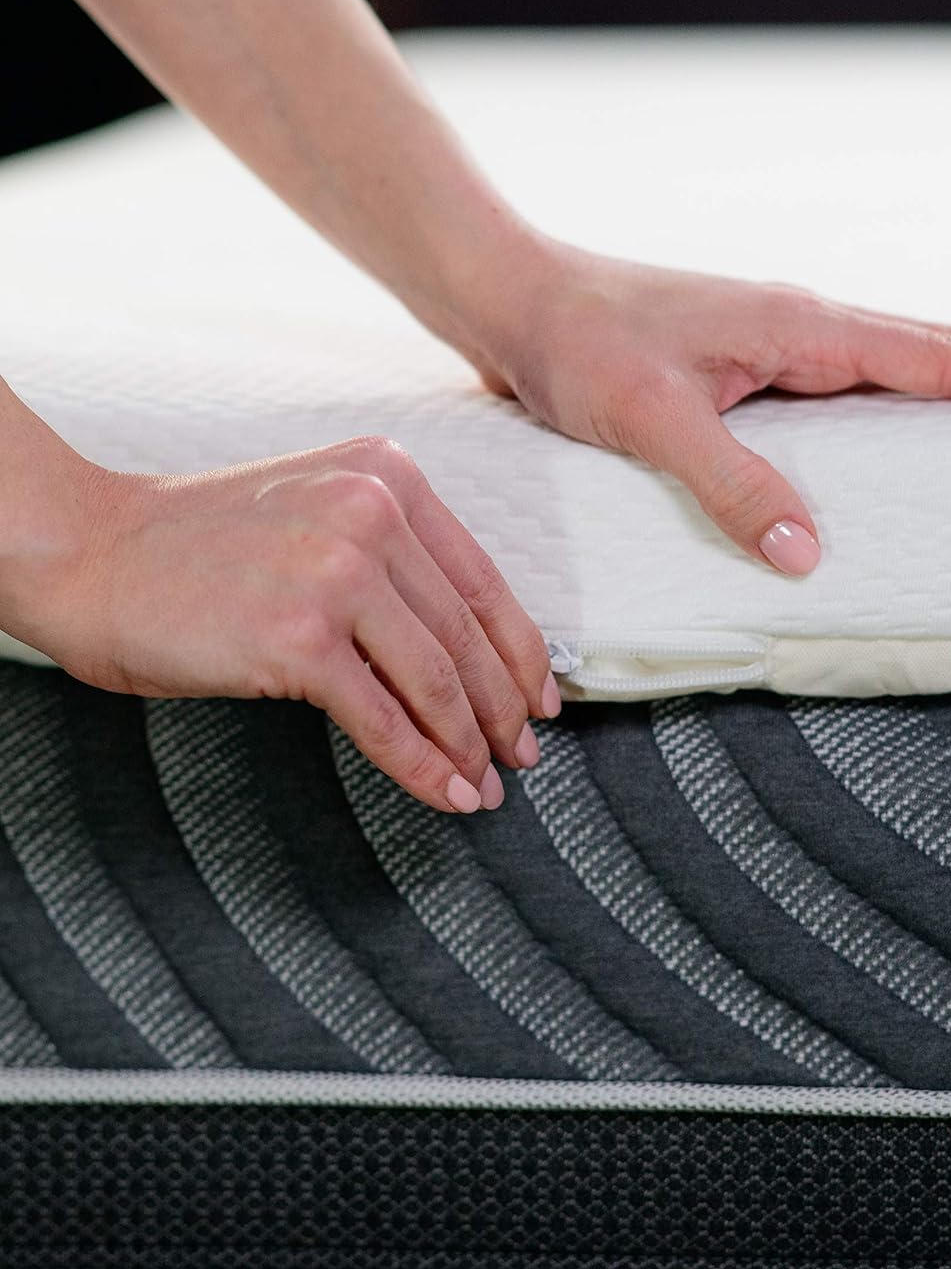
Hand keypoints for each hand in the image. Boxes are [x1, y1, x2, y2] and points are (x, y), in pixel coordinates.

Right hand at [34, 437, 555, 813]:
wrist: (90, 551)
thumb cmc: (198, 546)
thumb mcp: (317, 513)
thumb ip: (392, 557)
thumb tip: (466, 650)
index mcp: (390, 476)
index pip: (482, 580)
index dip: (520, 651)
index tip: (542, 699)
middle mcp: (374, 511)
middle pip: (466, 635)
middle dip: (502, 708)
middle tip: (522, 756)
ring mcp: (338, 572)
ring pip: (436, 680)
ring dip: (468, 744)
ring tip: (485, 784)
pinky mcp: (299, 637)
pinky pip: (383, 718)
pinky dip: (422, 764)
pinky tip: (447, 792)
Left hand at [454, 236, 950, 574]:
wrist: (516, 299)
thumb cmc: (577, 345)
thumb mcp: (651, 420)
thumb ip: (732, 483)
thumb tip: (810, 554)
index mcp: (799, 328)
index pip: (931, 357)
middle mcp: (803, 324)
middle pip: (943, 342)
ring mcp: (782, 337)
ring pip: (907, 353)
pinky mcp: (754, 358)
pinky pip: (862, 372)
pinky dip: (915, 379)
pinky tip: (920, 395)